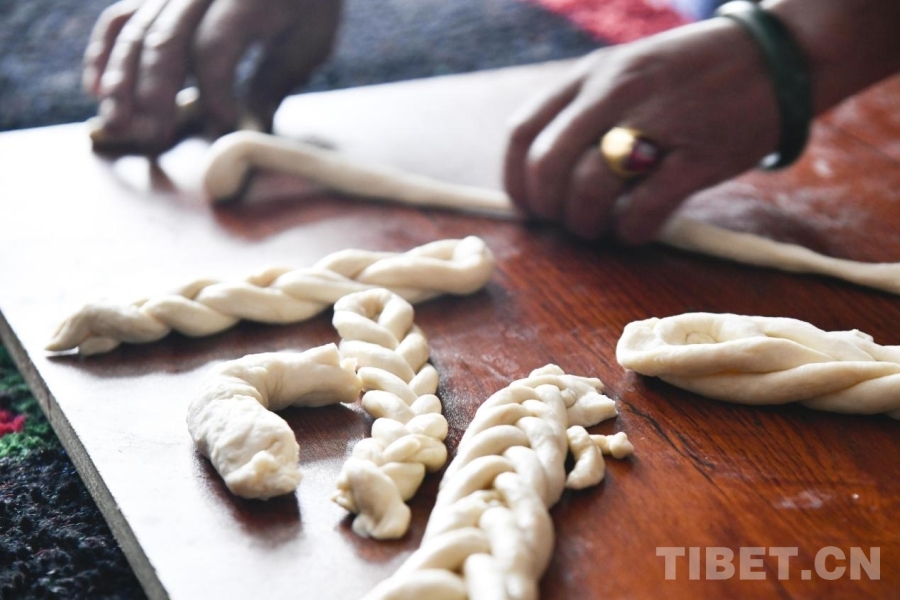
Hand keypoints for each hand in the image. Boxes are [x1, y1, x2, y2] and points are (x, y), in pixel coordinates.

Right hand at [83, 0, 341, 151]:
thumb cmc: (309, 6)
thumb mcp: (307, 44)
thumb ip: (273, 83)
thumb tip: (244, 135)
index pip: (215, 46)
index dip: (213, 92)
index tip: (221, 129)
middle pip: (165, 39)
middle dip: (154, 93)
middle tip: (154, 138)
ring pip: (136, 30)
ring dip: (121, 80)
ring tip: (119, 124)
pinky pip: (121, 18)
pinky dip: (104, 52)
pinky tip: (97, 89)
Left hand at [503, 18, 780, 243]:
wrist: (777, 57)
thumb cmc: (692, 75)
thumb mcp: (626, 71)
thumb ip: (584, 110)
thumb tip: (545, 173)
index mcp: (591, 75)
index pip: (522, 132)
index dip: (517, 183)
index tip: (530, 208)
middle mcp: (614, 94)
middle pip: (548, 166)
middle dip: (549, 208)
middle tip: (567, 222)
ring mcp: (656, 122)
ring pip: (588, 188)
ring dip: (586, 223)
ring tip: (603, 227)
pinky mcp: (697, 157)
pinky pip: (643, 209)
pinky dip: (631, 231)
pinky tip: (637, 229)